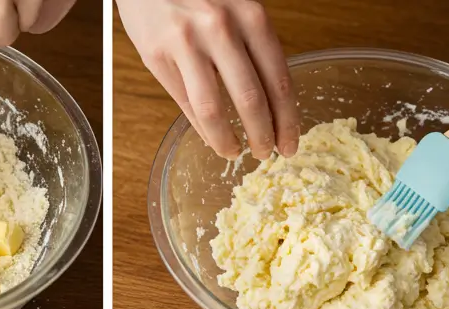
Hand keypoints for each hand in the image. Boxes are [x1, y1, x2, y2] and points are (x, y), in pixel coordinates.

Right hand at [118, 0, 297, 159]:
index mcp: (251, 14)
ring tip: (235, 153)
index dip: (287, 118)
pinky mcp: (158, 55)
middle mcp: (222, 28)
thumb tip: (267, 98)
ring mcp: (187, 43)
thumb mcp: (235, 6)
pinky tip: (211, 137)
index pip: (278, 78)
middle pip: (251, 98)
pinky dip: (200, 127)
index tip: (291, 142)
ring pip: (213, 108)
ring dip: (227, 139)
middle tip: (267, 154)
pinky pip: (185, 102)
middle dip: (263, 135)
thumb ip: (251, 43)